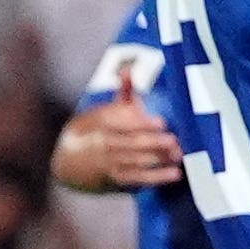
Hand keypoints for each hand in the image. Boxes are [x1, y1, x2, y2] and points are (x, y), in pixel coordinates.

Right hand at [81, 73, 186, 189]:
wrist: (70, 160)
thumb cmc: (99, 129)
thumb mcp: (107, 110)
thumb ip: (122, 93)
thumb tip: (127, 70)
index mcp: (103, 122)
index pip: (123, 122)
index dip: (142, 123)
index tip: (161, 122)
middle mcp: (105, 143)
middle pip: (131, 143)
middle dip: (153, 142)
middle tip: (174, 140)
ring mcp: (110, 162)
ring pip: (136, 161)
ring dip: (158, 159)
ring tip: (179, 155)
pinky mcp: (118, 178)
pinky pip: (138, 178)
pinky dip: (156, 177)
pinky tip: (174, 174)